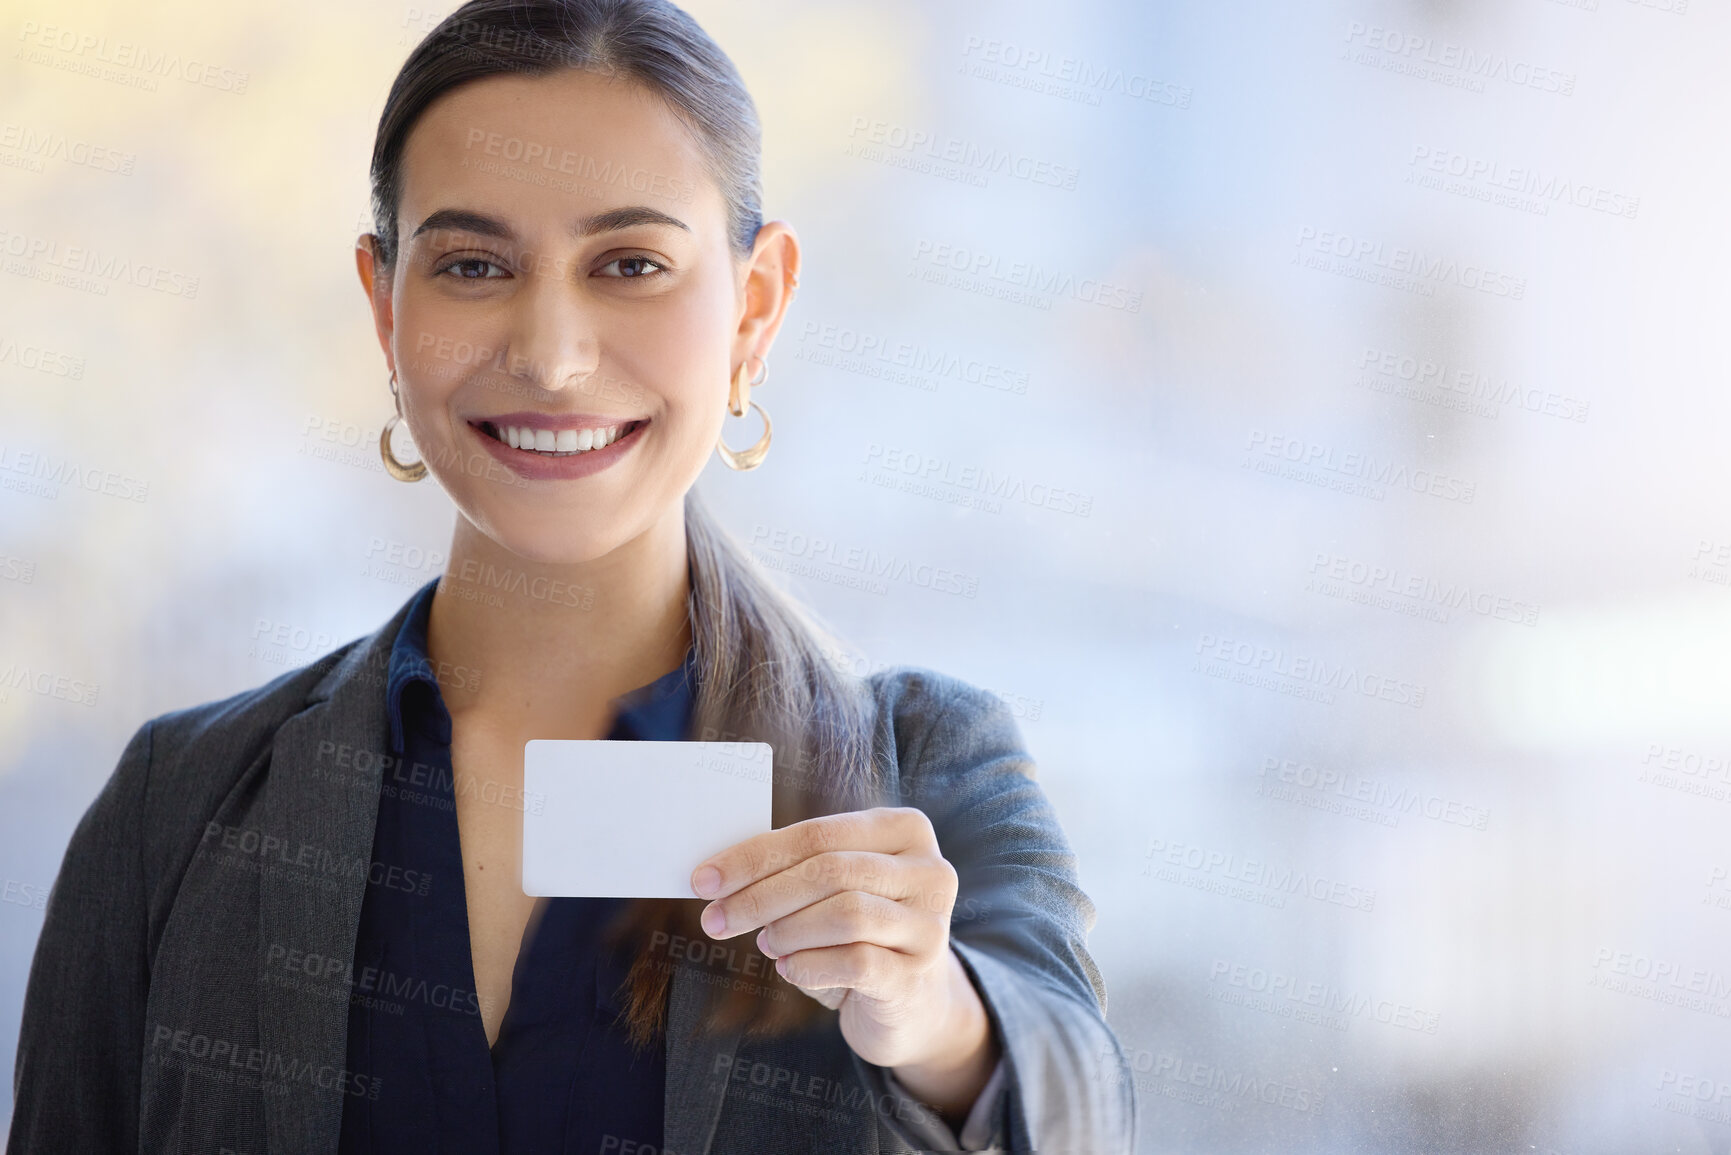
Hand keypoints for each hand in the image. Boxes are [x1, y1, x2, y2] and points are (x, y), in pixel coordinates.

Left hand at [689, 807, 997, 1114]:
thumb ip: (796, 869)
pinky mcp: (917, 976)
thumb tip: (719, 875)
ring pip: (845, 913)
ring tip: (768, 944)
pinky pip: (854, 962)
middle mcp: (929, 872)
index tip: (704, 879)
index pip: (819, 834)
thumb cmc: (861, 933)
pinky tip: (790, 969)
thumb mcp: (834, 890)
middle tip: (716, 919)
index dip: (755, 856)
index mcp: (906, 830)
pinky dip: (808, 965)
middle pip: (829, 870)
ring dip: (788, 930)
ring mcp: (930, 926)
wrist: (911, 1003)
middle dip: (761, 895)